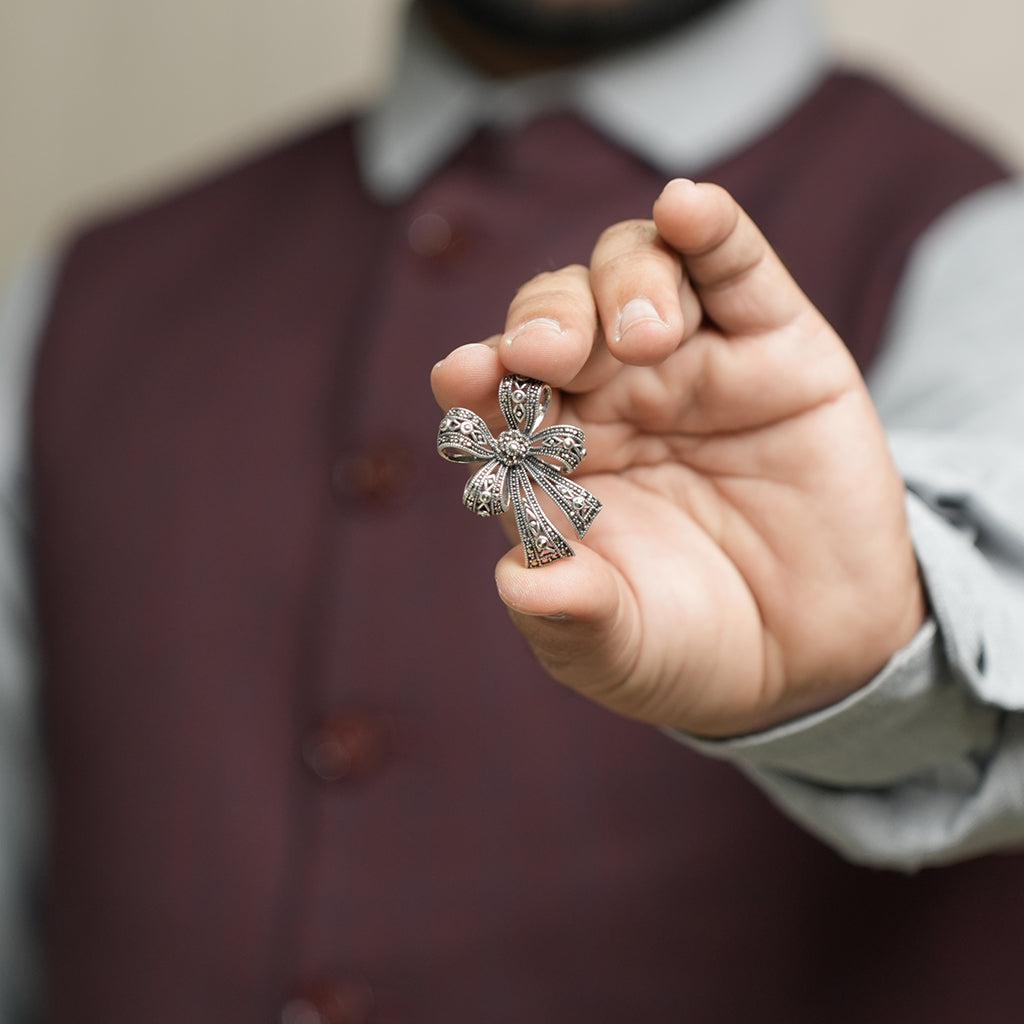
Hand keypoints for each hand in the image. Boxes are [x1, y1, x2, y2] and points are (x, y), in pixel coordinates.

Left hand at [431, 179, 924, 736]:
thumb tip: (520, 586)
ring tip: (643, 339)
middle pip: (558, 312)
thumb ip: (574, 618)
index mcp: (551, 456)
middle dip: (545, 319)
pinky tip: (688, 208)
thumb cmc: (693, 644)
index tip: (466, 378)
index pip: (497, 394)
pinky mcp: (775, 346)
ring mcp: (691, 363)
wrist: (815, 654)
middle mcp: (610, 396)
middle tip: (549, 355)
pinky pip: (737, 268)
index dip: (477, 376)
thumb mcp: (626, 649)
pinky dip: (712, 230)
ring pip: (636, 271)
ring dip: (624, 284)